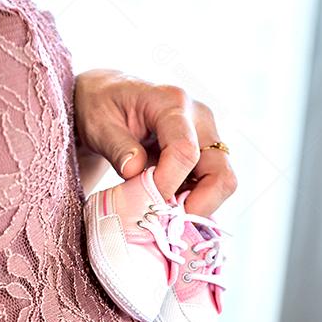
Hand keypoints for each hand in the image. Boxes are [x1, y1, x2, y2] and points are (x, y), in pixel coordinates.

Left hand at [74, 69, 237, 216]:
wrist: (111, 97)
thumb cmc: (102, 106)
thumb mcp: (99, 122)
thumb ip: (117, 146)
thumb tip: (134, 171)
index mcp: (173, 103)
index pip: (185, 151)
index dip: (167, 184)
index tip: (144, 203)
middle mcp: (200, 119)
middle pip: (220, 171)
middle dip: (198, 205)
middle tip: (167, 224)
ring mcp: (207, 137)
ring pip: (222, 183)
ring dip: (197, 206)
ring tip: (164, 216)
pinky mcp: (206, 155)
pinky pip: (211, 186)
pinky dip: (193, 204)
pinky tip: (167, 209)